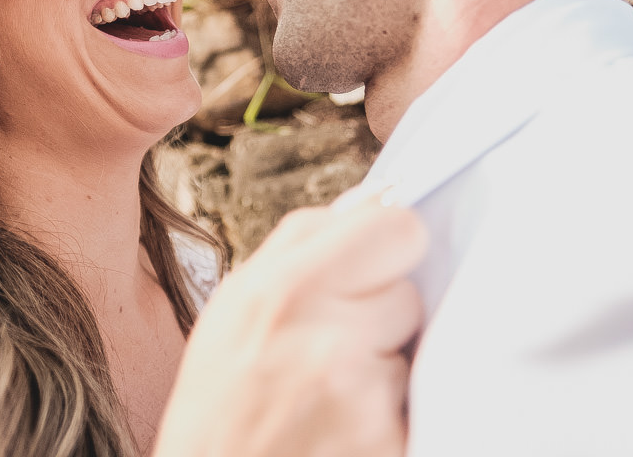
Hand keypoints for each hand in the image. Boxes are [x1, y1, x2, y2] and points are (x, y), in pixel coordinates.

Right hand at [153, 200, 426, 456]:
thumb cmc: (219, 398)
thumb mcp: (236, 303)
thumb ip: (303, 243)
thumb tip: (374, 200)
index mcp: (284, 287)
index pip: (397, 226)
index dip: (390, 244)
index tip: (376, 262)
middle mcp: (325, 337)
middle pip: (410, 291)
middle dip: (383, 313)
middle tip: (335, 343)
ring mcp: (360, 395)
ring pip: (413, 351)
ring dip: (385, 368)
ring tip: (332, 391)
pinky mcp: (384, 442)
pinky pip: (413, 404)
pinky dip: (388, 416)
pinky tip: (343, 427)